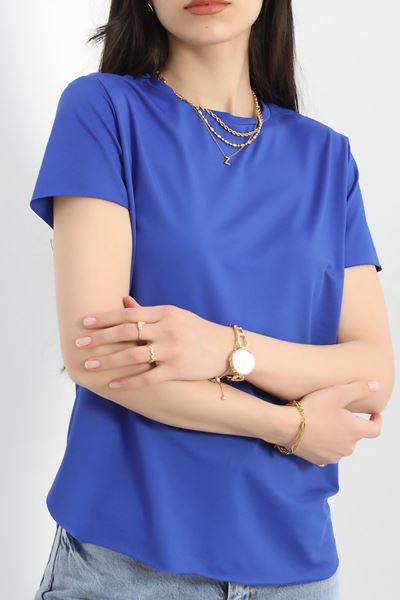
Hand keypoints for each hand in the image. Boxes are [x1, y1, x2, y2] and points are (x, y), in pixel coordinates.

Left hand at [76, 295, 233, 389]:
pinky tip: (113, 384)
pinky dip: (128, 381)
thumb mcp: (175, 315)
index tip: (85, 322)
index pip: (129, 314)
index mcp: (165, 313)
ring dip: (108, 361)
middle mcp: (167, 329)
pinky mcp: (177, 369)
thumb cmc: (197, 330)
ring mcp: (172, 350)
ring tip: (89, 365)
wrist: (227, 348)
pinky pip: (148, 377)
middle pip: (127, 333)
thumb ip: (148, 312)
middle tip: (79, 343)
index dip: (105, 318)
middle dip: (100, 338)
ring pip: (133, 355)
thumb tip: (123, 303)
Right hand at [277, 380, 382, 465]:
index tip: (374, 414)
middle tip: (339, 413)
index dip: (377, 421)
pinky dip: (326, 445)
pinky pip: (328, 452)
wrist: (287, 427)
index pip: (375, 430)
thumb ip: (360, 389)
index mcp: (355, 431)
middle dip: (351, 426)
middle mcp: (348, 447)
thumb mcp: (338, 393)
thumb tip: (376, 386)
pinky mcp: (319, 460)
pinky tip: (317, 435)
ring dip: (338, 436)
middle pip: (356, 436)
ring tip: (326, 423)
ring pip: (341, 445)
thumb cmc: (314, 409)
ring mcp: (333, 456)